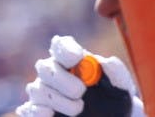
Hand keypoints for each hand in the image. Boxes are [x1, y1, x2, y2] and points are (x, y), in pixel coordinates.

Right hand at [16, 35, 144, 116]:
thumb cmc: (115, 103)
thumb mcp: (123, 90)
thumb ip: (118, 75)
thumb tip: (106, 62)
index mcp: (72, 61)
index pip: (60, 46)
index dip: (64, 48)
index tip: (76, 57)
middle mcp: (53, 73)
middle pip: (44, 67)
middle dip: (62, 80)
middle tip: (80, 92)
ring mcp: (43, 92)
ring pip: (37, 89)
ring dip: (58, 101)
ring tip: (78, 110)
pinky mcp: (37, 111)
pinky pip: (31, 109)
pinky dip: (41, 112)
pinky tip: (53, 114)